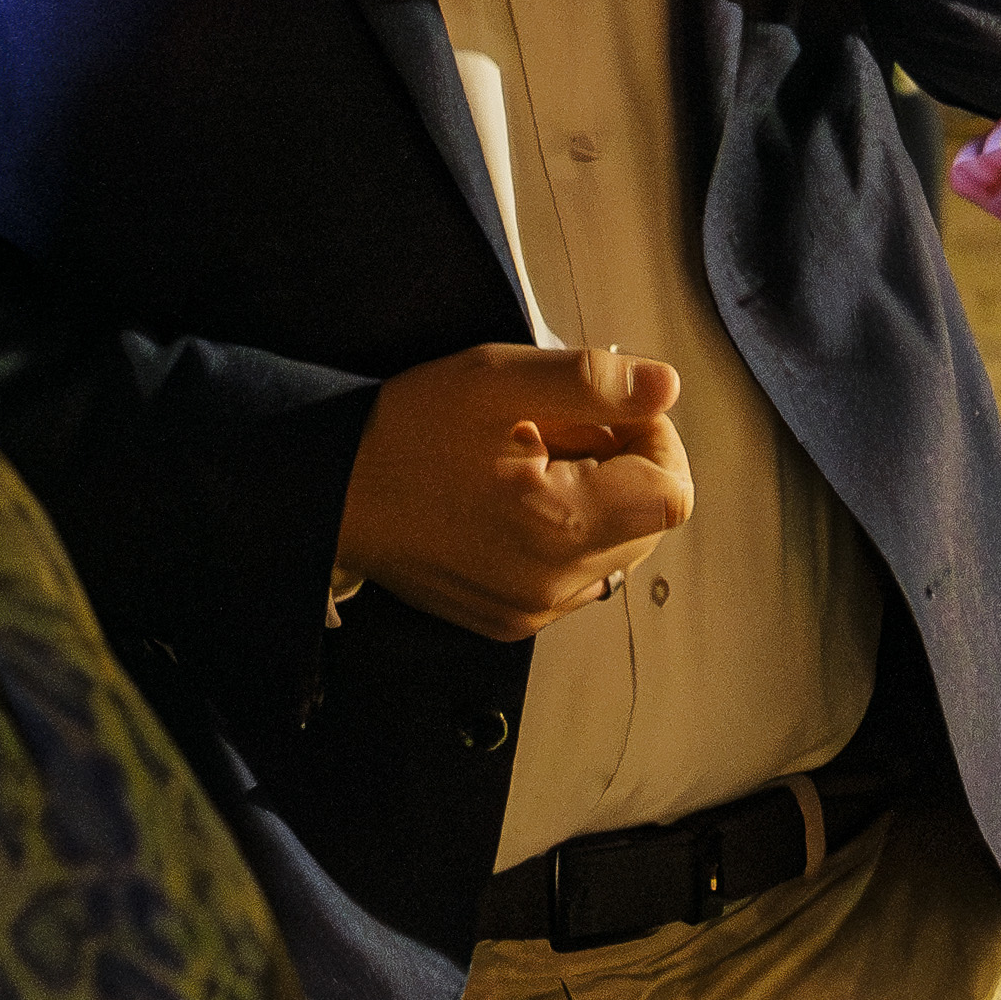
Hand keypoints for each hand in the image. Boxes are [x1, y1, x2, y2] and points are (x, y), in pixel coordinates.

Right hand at [338, 340, 695, 640]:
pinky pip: (573, 576)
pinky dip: (563, 533)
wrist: (329, 492)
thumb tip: (667, 387)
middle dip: (623, 469)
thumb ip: (591, 384)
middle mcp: (553, 587)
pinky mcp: (508, 620)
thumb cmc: (407, 430)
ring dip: (595, 502)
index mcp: (560, 527)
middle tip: (557, 431)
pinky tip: (511, 501)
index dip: (655, 441)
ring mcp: (531, 611)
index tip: (605, 413)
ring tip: (529, 465)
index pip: (672, 493)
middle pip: (648, 525)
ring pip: (614, 551)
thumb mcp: (496, 379)